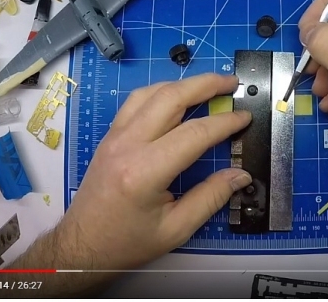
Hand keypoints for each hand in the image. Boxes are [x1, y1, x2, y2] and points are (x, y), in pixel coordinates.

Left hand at [56, 73, 251, 269]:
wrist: (82, 245)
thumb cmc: (127, 242)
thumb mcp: (176, 229)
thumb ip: (211, 198)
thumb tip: (240, 174)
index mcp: (145, 171)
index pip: (194, 133)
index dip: (224, 122)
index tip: (245, 116)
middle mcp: (128, 144)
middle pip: (171, 98)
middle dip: (206, 84)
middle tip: (232, 82)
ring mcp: (115, 136)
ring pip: (151, 92)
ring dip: (183, 84)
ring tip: (209, 85)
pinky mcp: (110, 135)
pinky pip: (137, 101)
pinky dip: (162, 91)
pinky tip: (178, 96)